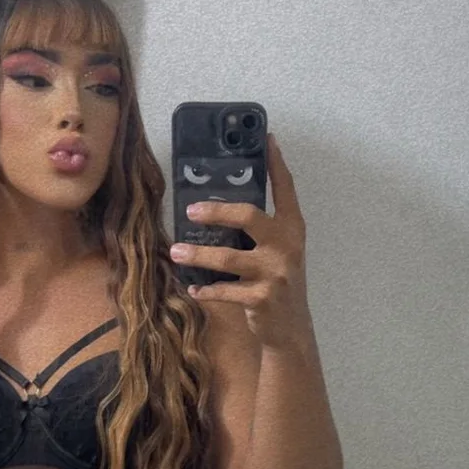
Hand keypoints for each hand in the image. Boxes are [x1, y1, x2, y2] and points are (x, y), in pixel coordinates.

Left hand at [169, 133, 311, 349]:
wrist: (291, 328)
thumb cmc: (277, 283)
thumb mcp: (278, 252)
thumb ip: (261, 230)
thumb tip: (220, 205)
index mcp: (293, 229)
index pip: (286, 190)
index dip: (276, 164)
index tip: (267, 139)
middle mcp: (286, 247)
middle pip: (248, 216)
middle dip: (216, 210)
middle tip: (190, 210)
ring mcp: (275, 273)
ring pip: (227, 256)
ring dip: (197, 255)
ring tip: (175, 251)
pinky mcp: (261, 298)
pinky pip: (224, 289)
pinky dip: (206, 289)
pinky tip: (193, 289)